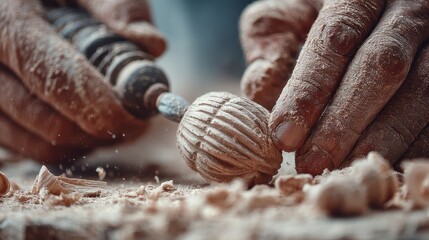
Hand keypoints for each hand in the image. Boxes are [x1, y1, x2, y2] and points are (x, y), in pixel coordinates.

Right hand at [0, 0, 165, 162]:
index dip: (97, 106)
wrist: (15, 1)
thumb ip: (116, 6)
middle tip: (131, 127)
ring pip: (29, 137)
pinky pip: (20, 145)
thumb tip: (153, 46)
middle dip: (93, 130)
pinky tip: (84, 134)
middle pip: (40, 115)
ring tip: (112, 130)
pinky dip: (57, 147)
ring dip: (78, 142)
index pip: (53, 75)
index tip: (131, 119)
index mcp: (8, 19)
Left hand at [240, 0, 428, 174]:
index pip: (335, 39)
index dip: (310, 90)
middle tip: (312, 162)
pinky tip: (382, 162)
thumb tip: (261, 87)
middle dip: (344, 121)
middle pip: (382, 67)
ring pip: (421, 91)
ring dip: (381, 138)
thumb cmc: (318, 13)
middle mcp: (406, 9)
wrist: (372, 7)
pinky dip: (412, 141)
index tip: (285, 135)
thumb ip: (271, 43)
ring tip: (342, 169)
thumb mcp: (288, 14)